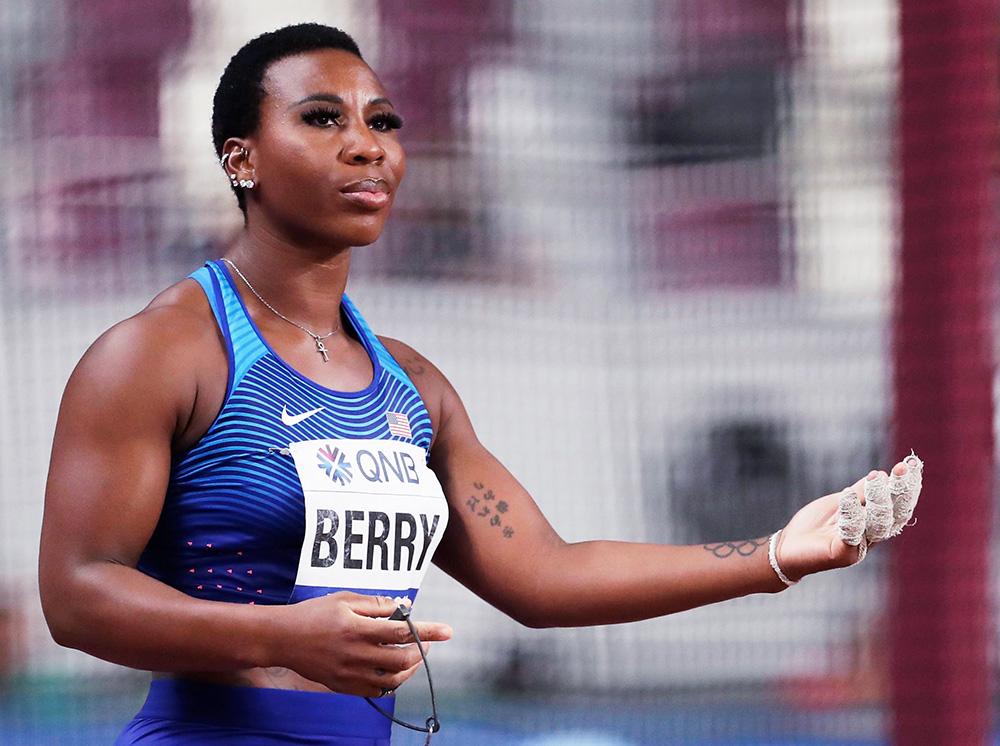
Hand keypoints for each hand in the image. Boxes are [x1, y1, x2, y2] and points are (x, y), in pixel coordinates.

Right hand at [272, 591, 451, 696]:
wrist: (282, 638)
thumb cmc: (314, 613)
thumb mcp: (344, 598)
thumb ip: (375, 604)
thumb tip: (403, 607)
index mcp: (357, 628)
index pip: (402, 631)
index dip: (428, 630)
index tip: (447, 631)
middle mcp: (356, 654)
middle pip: (402, 658)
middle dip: (421, 651)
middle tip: (426, 643)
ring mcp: (350, 673)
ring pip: (392, 679)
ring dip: (410, 668)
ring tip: (414, 657)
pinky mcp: (343, 686)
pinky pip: (376, 691)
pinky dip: (391, 682)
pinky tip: (393, 670)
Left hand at [775, 454, 922, 581]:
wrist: (788, 547)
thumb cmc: (816, 524)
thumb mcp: (840, 501)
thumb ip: (861, 492)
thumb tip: (882, 474)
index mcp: (874, 523)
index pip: (899, 505)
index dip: (908, 486)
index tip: (913, 464)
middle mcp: (871, 537)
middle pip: (895, 515)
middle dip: (901, 491)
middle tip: (902, 468)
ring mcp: (858, 547)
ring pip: (878, 524)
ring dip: (879, 499)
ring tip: (876, 478)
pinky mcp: (842, 554)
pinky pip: (852, 533)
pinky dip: (851, 513)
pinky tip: (847, 494)